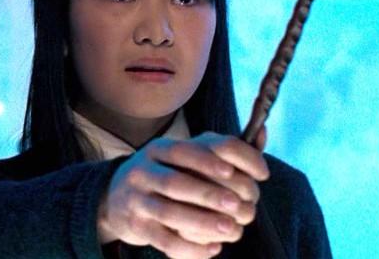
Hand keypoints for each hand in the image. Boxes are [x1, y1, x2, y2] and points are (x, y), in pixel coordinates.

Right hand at [97, 131, 268, 258]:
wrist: (115, 199)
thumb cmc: (164, 174)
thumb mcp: (184, 156)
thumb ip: (222, 149)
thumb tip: (263, 131)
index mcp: (159, 149)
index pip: (186, 150)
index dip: (213, 161)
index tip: (240, 172)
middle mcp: (143, 171)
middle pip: (176, 183)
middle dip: (209, 194)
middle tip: (239, 205)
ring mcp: (136, 200)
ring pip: (169, 213)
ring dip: (202, 222)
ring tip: (231, 229)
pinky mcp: (136, 227)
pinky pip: (163, 240)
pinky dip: (190, 248)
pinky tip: (212, 249)